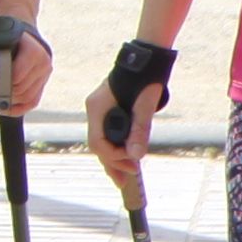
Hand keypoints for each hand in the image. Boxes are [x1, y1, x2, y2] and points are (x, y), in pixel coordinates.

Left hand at [0, 25, 53, 120]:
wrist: (19, 23)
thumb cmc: (2, 28)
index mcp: (34, 51)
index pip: (17, 76)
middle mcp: (43, 64)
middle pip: (20, 89)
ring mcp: (45, 74)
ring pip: (25, 98)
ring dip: (5, 98)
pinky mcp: (42, 81)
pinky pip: (33, 101)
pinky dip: (19, 108)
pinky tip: (4, 108)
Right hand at [86, 73, 156, 195]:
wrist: (148, 61)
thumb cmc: (145, 80)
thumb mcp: (144, 107)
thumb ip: (139, 131)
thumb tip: (136, 156)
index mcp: (97, 108)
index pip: (97, 142)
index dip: (113, 158)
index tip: (132, 166)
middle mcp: (94, 110)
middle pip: (97, 144)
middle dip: (112, 163)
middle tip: (126, 180)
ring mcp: (99, 110)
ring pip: (102, 140)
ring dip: (114, 158)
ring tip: (126, 175)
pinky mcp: (108, 110)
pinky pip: (108, 133)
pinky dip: (116, 146)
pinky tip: (126, 156)